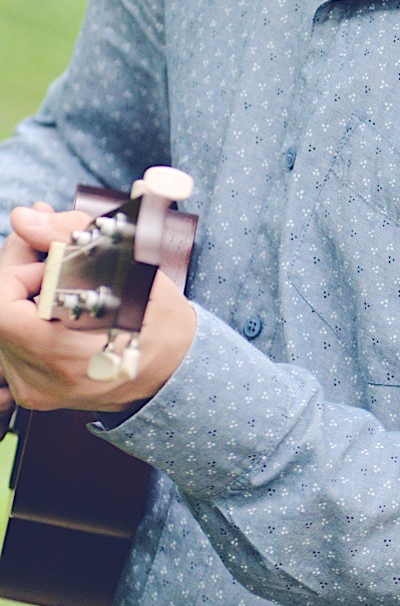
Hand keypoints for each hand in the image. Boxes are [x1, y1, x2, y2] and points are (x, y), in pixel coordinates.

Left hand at [0, 203, 196, 413]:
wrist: (175, 370)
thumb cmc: (158, 321)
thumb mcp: (130, 267)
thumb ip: (70, 236)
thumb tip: (25, 218)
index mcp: (63, 355)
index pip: (1, 305)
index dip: (18, 269)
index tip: (51, 255)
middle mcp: (41, 380)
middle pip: (0, 311)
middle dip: (19, 270)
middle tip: (47, 244)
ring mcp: (34, 388)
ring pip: (4, 324)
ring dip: (22, 291)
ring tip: (57, 271)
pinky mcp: (32, 388)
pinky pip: (13, 340)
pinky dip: (27, 313)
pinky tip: (54, 298)